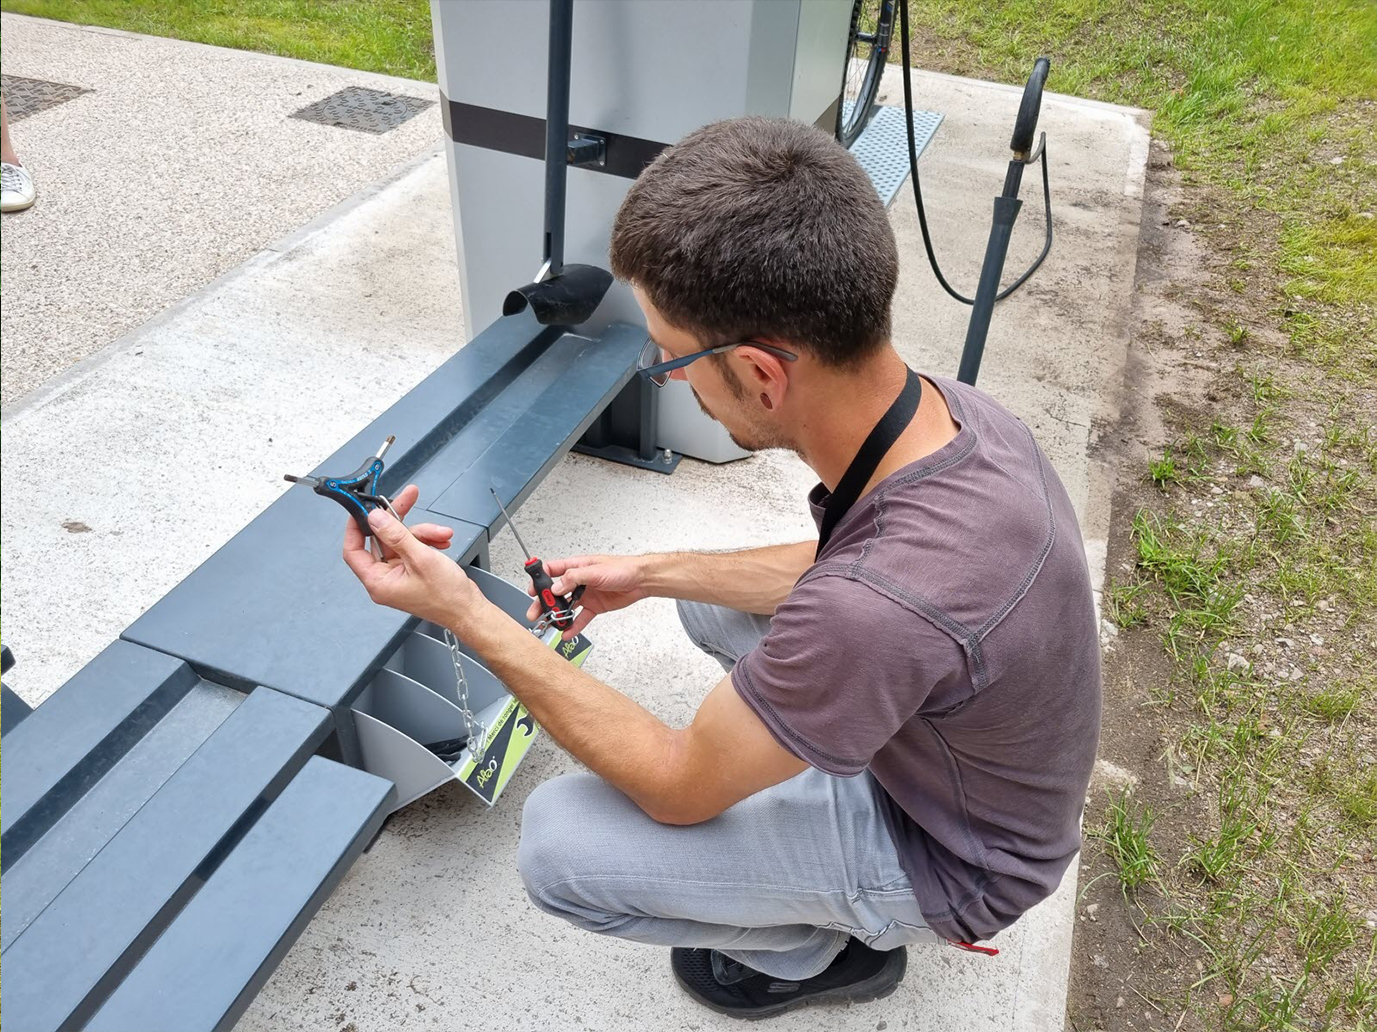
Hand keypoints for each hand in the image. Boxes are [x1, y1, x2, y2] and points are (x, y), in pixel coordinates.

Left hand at [342, 485, 482, 626]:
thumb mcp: (420, 559)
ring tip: (440, 534)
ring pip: (401, 540)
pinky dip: (427, 541)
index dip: (356, 528)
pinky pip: (413, 547)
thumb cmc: (447, 596)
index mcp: (379, 581)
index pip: (354, 551)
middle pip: (383, 540)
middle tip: (407, 499)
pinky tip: (441, 541)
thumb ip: (395, 536)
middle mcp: (386, 578)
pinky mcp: (413, 570)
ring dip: (423, 533)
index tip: (364, 510)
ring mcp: (399, 574)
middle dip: (401, 522)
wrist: (468, 608)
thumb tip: (376, 519)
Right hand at [526, 554, 647, 637]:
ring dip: (557, 615)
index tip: (532, 589)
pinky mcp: (595, 607)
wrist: (641, 580)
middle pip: (555, 592)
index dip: (540, 579)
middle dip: (543, 602)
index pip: (552, 570)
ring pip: (566, 606)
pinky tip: (567, 633)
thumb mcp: (595, 570)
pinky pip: (581, 618)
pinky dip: (573, 626)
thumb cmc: (622, 568)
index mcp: (577, 566)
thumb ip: (574, 578)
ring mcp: (586, 595)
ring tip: (549, 624)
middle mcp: (579, 581)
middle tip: (535, 612)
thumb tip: (556, 587)